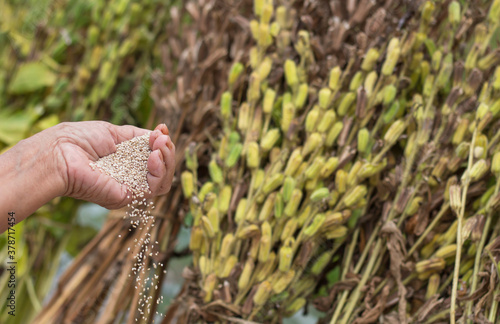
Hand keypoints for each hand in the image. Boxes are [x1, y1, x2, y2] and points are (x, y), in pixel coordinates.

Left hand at [53, 121, 174, 208]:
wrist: (60, 153)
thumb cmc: (78, 140)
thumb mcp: (113, 132)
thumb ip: (137, 136)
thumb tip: (160, 134)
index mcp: (126, 162)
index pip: (155, 157)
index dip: (162, 143)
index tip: (161, 129)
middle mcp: (130, 177)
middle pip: (164, 170)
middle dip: (168, 151)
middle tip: (161, 138)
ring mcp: (129, 188)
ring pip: (164, 181)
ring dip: (168, 160)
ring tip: (159, 147)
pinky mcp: (127, 196)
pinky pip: (155, 188)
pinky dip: (159, 170)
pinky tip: (153, 156)